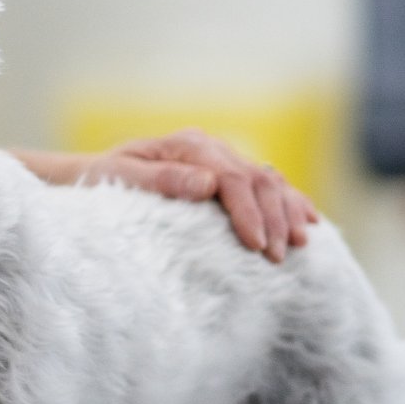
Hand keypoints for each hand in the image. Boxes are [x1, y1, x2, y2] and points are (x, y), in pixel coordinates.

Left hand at [77, 129, 319, 262]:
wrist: (95, 174)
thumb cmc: (101, 180)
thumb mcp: (120, 178)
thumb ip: (161, 179)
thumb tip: (208, 183)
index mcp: (187, 145)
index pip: (231, 177)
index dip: (248, 212)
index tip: (256, 246)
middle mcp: (211, 148)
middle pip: (257, 179)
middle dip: (273, 219)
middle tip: (276, 258)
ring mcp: (224, 159)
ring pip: (270, 181)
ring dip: (288, 212)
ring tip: (299, 245)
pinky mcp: (231, 174)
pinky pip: (270, 185)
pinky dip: (292, 202)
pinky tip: (309, 222)